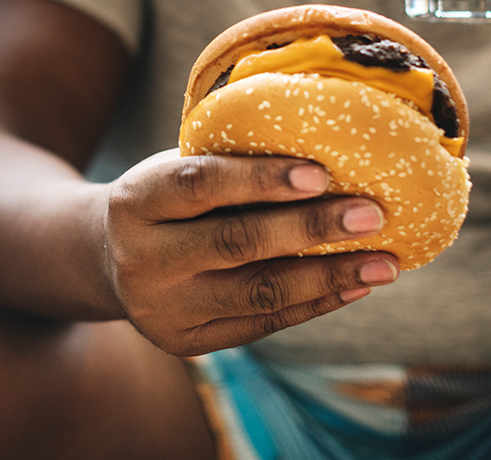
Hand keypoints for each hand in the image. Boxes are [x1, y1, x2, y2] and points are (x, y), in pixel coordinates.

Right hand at [101, 150, 397, 356]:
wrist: (105, 258)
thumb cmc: (165, 199)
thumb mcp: (174, 169)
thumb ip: (229, 163)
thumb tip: (330, 148)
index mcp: (135, 201)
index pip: (199, 185)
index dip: (259, 179)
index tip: (321, 172)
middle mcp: (141, 258)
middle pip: (235, 243)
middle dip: (311, 228)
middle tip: (372, 214)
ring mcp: (162, 307)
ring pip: (257, 292)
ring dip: (329, 275)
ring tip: (385, 261)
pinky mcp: (185, 341)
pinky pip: (263, 324)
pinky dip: (316, 303)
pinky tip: (355, 284)